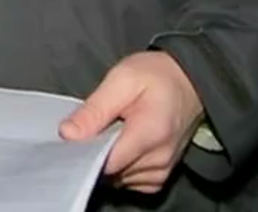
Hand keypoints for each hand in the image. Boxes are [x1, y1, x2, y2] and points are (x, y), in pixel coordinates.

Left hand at [57, 50, 205, 193]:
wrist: (190, 81)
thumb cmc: (157, 76)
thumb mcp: (122, 79)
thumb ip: (95, 109)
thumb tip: (67, 134)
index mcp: (150, 134)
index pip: (105, 163)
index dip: (85, 151)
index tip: (79, 134)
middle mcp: (159, 159)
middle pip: (110, 172)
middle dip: (96, 152)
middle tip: (100, 124)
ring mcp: (161, 171)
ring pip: (117, 179)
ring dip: (109, 159)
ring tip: (115, 130)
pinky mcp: (159, 176)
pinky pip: (130, 181)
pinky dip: (121, 167)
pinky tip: (123, 143)